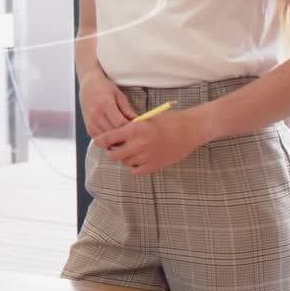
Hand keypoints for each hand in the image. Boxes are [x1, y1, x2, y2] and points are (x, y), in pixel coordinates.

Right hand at [79, 71, 135, 137]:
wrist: (88, 86)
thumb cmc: (105, 89)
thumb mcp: (120, 96)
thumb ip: (128, 111)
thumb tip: (139, 123)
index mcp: (105, 104)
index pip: (120, 123)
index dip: (130, 129)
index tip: (138, 129)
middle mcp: (95, 115)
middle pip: (113, 133)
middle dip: (125, 136)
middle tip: (134, 135)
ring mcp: (90, 123)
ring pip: (107, 139)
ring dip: (117, 140)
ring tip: (125, 136)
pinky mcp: (88, 129)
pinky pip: (101, 139)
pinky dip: (109, 140)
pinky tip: (115, 135)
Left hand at [94, 107, 208, 175]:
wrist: (190, 129)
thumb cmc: (168, 120)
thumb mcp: (146, 119)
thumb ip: (130, 128)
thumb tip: (114, 135)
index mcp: (134, 130)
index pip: (107, 139)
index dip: (100, 141)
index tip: (99, 141)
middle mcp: (138, 144)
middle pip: (113, 155)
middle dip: (111, 152)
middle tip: (114, 149)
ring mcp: (147, 156)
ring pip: (125, 163)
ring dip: (125, 158)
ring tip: (131, 151)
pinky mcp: (155, 165)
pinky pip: (136, 171)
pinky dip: (135, 166)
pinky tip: (140, 159)